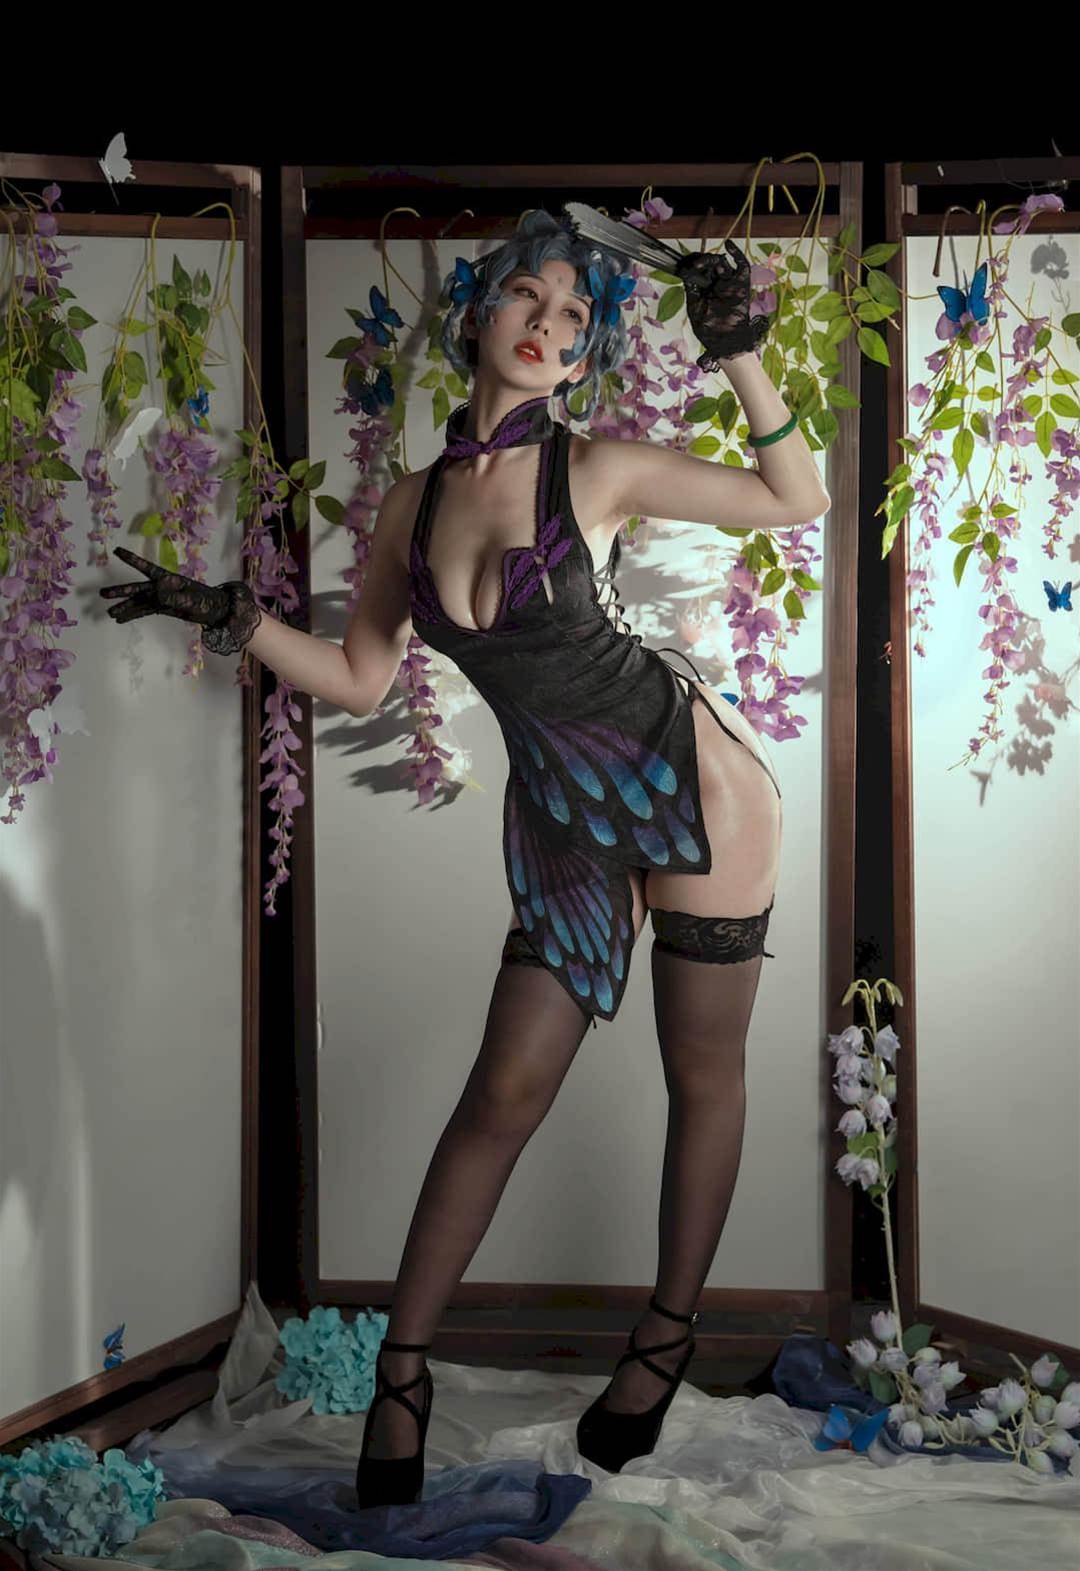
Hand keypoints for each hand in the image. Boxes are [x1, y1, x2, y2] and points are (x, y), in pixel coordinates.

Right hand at [99, 546, 260, 654]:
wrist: (216, 610)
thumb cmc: (207, 601)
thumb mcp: (192, 599)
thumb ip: (174, 597)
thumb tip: (157, 594)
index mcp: (168, 579)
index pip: (147, 567)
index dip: (132, 559)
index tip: (117, 551)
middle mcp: (161, 587)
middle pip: (138, 588)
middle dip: (121, 591)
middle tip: (102, 593)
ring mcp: (160, 598)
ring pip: (138, 602)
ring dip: (124, 607)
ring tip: (109, 613)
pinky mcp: (162, 608)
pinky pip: (144, 611)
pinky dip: (133, 615)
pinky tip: (121, 620)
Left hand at [677, 240, 769, 370]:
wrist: (726, 342)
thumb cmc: (709, 331)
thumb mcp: (694, 308)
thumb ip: (691, 289)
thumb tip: (686, 272)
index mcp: (705, 290)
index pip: (700, 271)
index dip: (693, 265)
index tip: (684, 265)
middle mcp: (717, 285)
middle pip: (710, 265)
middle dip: (701, 262)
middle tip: (695, 266)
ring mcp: (729, 284)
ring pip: (722, 263)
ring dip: (712, 260)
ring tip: (703, 263)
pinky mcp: (742, 284)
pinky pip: (742, 265)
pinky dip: (737, 253)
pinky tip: (728, 245)